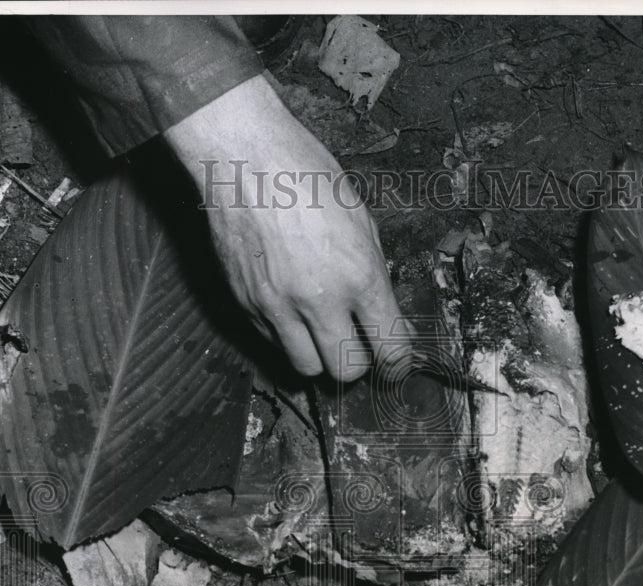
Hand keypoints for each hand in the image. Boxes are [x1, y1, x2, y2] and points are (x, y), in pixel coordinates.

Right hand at [165, 75, 406, 380]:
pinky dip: (286, 336)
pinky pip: (272, 342)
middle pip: (346, 371)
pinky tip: (290, 308)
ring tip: (321, 332)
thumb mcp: (361, 221)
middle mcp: (320, 299)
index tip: (396, 364)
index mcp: (359, 276)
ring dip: (319, 357)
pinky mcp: (246, 303)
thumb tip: (384, 316)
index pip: (389, 347)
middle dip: (358, 364)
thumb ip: (373, 274)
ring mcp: (278, 305)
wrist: (245, 157)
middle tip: (358, 347)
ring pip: (306, 368)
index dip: (397, 363)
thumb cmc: (307, 176)